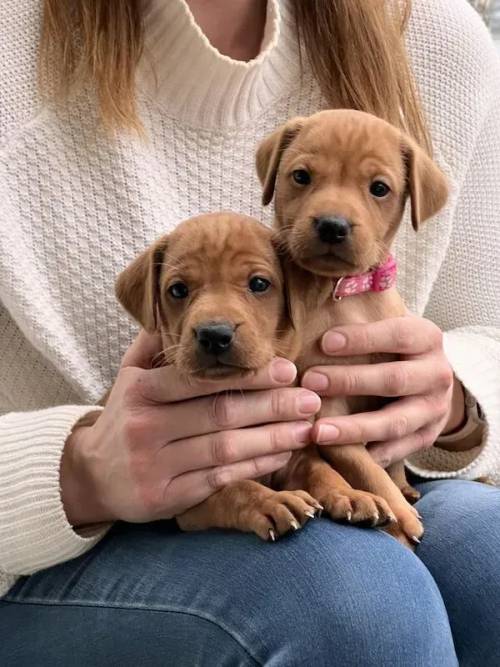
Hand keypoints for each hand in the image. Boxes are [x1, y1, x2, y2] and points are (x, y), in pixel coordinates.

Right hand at [61, 330, 319, 525]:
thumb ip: (154, 345)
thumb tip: (179, 310)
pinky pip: (219, 479)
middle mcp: (147, 427)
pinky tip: (281, 455)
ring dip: (272, 438)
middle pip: (219, 414)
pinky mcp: (166, 497)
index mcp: (141, 391)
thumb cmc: (124, 417)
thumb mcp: (129, 376)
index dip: (246, 376)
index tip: (287, 369)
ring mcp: (156, 465)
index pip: (201, 380)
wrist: (91, 474)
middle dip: (271, 406)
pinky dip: (254, 467)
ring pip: (224, 449)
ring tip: (307, 427)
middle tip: (310, 398)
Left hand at [301, 316, 463, 467]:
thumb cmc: (395, 347)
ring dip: (354, 428)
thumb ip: (363, 318)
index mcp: (427, 339)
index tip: (325, 342)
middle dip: (350, 381)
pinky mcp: (427, 437)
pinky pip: (397, 451)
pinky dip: (368, 455)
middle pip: (394, 380)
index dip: (362, 339)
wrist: (432, 378)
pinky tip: (339, 455)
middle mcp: (437, 374)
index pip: (397, 335)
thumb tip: (319, 311)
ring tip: (318, 431)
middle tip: (311, 382)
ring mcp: (435, 410)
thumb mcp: (389, 326)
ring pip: (394, 423)